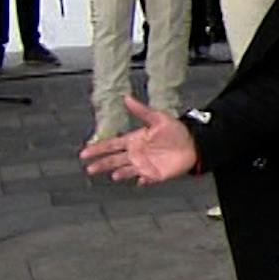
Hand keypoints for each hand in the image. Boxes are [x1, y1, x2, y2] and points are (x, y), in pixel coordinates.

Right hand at [78, 96, 198, 184]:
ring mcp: (145, 165)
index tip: (85, 152)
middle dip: (102, 164)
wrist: (193, 144)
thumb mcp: (158, 118)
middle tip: (89, 168)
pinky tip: (139, 182)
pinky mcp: (155, 174)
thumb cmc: (176, 131)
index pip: (112, 145)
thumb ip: (141, 110)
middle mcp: (136, 154)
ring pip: (127, 170)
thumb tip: (126, 97)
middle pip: (115, 160)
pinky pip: (145, 179)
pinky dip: (142, 180)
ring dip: (120, 173)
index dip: (99, 148)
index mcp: (134, 140)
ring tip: (113, 175)